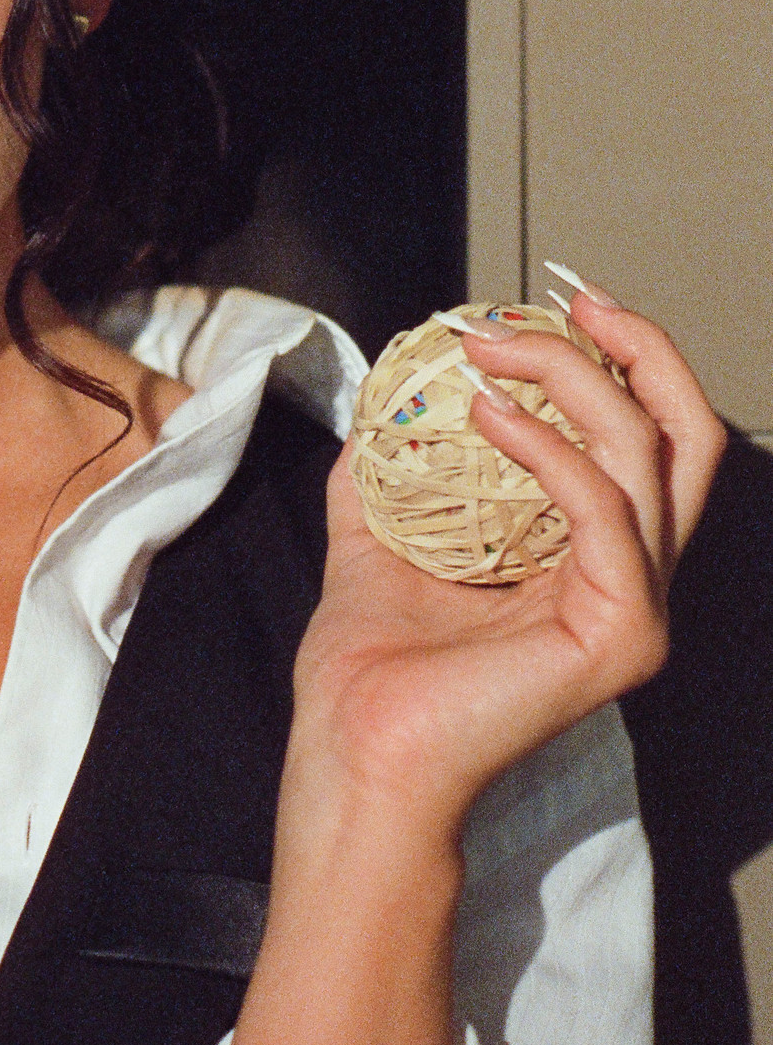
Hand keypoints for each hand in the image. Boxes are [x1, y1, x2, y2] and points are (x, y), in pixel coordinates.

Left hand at [290, 290, 726, 844]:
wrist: (353, 745)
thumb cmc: (369, 667)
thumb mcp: (379, 535)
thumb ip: (392, 469)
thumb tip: (380, 400)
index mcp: (595, 560)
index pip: (653, 440)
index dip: (623, 358)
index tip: (556, 303)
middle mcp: (634, 580)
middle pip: (690, 436)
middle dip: (641, 348)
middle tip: (568, 299)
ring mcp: (639, 610)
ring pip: (650, 454)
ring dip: (571, 378)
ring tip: (488, 350)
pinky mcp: (624, 635)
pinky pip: (606, 510)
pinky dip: (549, 447)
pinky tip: (484, 415)